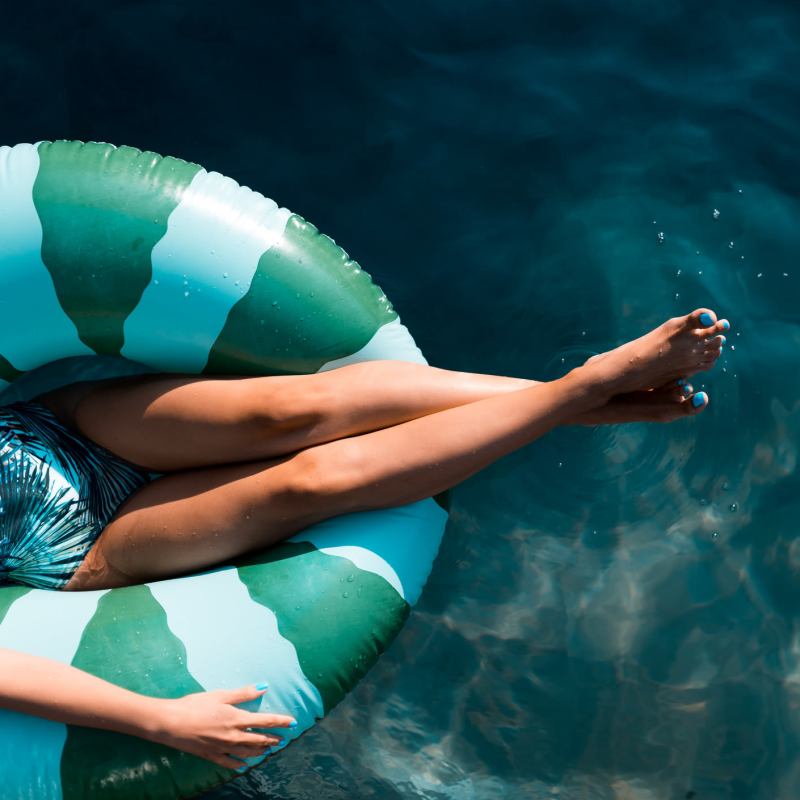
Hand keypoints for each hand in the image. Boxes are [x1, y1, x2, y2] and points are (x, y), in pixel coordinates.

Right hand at [148, 685, 296, 769]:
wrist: (171, 723)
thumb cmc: (195, 705)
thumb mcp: (220, 695)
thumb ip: (243, 693)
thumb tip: (263, 688)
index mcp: (237, 719)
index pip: (265, 721)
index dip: (281, 722)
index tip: (293, 723)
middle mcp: (233, 736)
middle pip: (259, 739)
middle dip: (272, 739)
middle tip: (283, 739)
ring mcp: (222, 748)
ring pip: (247, 752)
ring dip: (260, 751)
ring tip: (269, 750)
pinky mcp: (211, 756)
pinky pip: (229, 763)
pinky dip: (239, 764)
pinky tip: (244, 765)